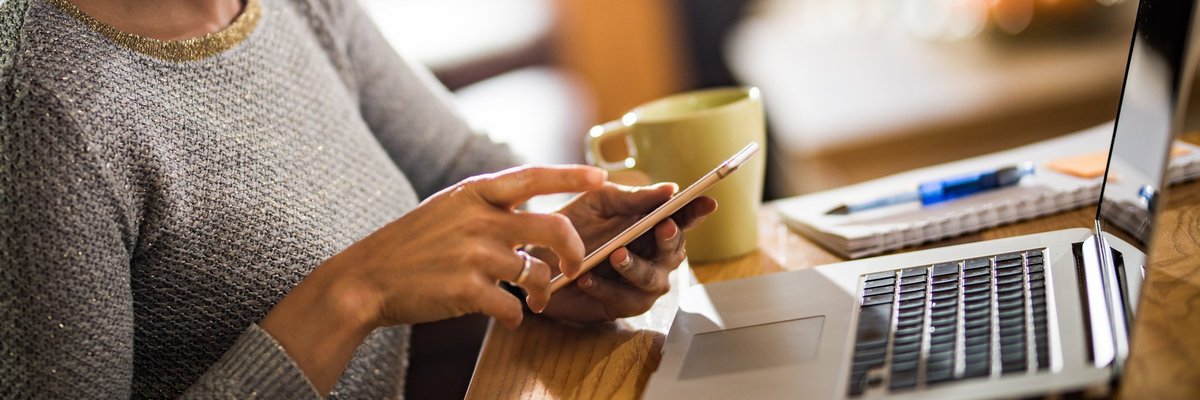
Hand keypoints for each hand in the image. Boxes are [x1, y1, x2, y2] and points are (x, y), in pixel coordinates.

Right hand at [260, 165, 603, 394]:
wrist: (365, 279)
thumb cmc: (409, 245)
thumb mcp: (446, 208)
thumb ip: (487, 206)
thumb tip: (530, 209)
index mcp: (474, 193)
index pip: (533, 176)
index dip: (571, 176)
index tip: (602, 177)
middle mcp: (478, 219)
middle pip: (552, 229)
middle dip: (573, 251)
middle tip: (573, 266)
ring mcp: (473, 255)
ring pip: (535, 274)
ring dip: (541, 293)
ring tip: (535, 301)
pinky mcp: (466, 290)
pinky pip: (512, 308)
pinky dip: (516, 317)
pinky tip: (507, 318)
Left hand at [534, 182, 717, 322]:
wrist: (536, 256)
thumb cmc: (571, 225)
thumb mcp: (598, 202)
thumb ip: (632, 198)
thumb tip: (670, 189)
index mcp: (650, 226)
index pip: (681, 219)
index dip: (696, 212)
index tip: (708, 202)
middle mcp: (651, 256)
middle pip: (675, 252)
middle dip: (671, 239)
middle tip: (662, 226)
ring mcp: (638, 283)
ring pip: (654, 281)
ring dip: (637, 268)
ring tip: (616, 255)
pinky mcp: (619, 306)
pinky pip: (624, 301)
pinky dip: (606, 288)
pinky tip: (587, 278)